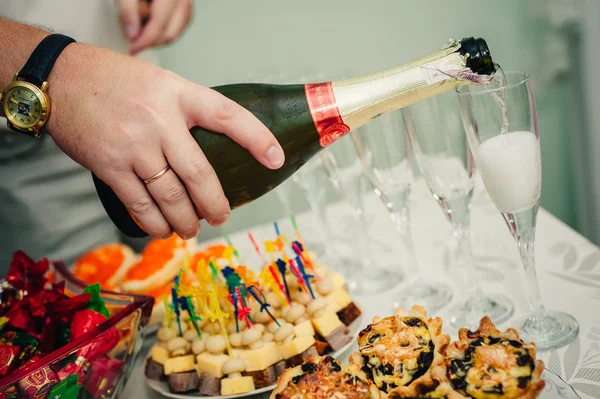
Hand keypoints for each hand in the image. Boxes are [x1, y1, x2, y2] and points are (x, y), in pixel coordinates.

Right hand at [46, 43, 284, 238]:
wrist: (59, 78)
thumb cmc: (115, 80)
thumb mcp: (160, 81)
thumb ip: (185, 109)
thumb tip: (211, 145)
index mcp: (179, 94)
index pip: (228, 115)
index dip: (257, 139)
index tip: (276, 159)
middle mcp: (159, 120)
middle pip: (200, 173)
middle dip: (214, 204)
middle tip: (221, 216)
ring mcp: (134, 145)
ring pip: (170, 196)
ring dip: (185, 220)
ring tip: (191, 229)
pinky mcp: (109, 165)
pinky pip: (139, 204)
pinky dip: (154, 223)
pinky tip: (162, 230)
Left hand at [119, 0, 192, 54]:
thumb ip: (128, 10)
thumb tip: (132, 34)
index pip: (159, 25)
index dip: (144, 41)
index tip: (132, 49)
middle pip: (169, 33)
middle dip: (150, 41)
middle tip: (133, 39)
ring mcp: (187, 2)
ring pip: (174, 33)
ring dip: (156, 37)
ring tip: (141, 28)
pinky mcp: (186, 6)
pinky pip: (177, 26)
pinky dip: (163, 30)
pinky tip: (151, 25)